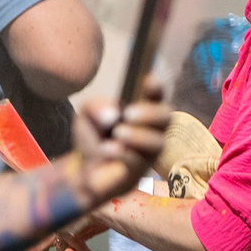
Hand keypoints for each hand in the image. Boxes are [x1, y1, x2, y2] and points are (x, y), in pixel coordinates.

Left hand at [73, 75, 171, 204]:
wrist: (84, 171)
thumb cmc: (95, 138)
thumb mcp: (88, 115)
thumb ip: (96, 106)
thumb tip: (113, 115)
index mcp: (142, 111)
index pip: (156, 97)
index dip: (156, 88)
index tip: (149, 80)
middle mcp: (152, 130)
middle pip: (166, 117)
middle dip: (150, 114)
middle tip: (128, 114)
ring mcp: (149, 152)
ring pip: (157, 142)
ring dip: (138, 136)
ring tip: (117, 133)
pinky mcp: (139, 171)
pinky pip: (138, 161)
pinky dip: (122, 153)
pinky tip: (107, 148)